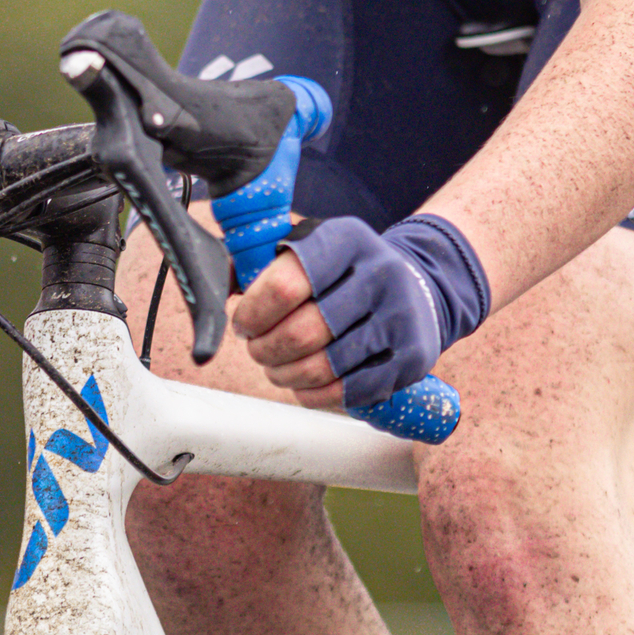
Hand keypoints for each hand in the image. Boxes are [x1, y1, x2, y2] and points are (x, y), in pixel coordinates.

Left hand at [232, 213, 489, 411]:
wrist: (417, 288)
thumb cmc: (344, 275)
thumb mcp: (310, 250)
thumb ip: (261, 265)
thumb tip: (216, 291)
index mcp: (346, 239)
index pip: (283, 286)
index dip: (252, 314)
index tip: (244, 323)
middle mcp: (380, 273)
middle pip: (301, 333)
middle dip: (265, 350)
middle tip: (257, 351)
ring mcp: (401, 317)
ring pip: (323, 367)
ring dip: (286, 375)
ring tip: (278, 368)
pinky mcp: (413, 357)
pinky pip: (349, 391)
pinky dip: (315, 395)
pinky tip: (305, 385)